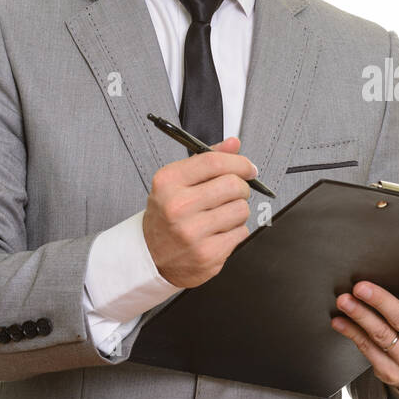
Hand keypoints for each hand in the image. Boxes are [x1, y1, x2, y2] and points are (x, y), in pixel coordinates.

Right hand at [142, 136, 257, 287]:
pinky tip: (219, 232)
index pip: (214, 162)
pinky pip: (242, 233)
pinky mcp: (208, 254)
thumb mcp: (177, 181)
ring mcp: (192, 233)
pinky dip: (236, 231)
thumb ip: (206, 160)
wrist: (150, 255)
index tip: (248, 168)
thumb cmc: (166, 215)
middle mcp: (178, 207)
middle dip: (241, 187)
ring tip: (221, 215)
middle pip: (233, 185)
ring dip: (238, 210)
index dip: (240, 162)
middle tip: (234, 192)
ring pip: (242, 209)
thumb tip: (233, 144)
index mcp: (169, 182)